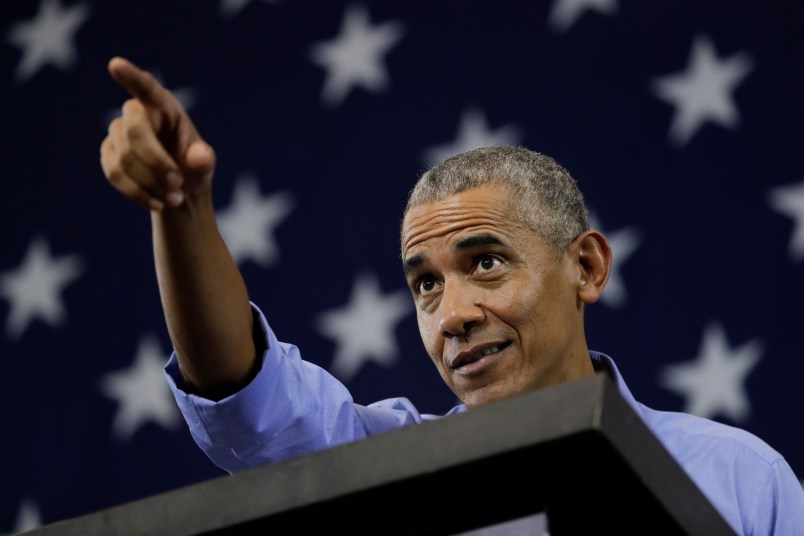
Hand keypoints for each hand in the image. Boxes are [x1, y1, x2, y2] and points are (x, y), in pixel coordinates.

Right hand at [100, 57, 215, 210]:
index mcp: (165, 107)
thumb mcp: (205, 166)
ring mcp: (118, 132)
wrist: (177, 191)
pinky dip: (138, 193)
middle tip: (178, 185)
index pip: (147, 88)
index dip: (131, 77)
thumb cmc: (194, 169)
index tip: (116, 65)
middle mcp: (137, 113)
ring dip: (150, 183)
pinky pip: (114, 174)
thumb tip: (199, 157)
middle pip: (134, 131)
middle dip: (155, 162)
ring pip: (124, 158)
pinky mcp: (108, 153)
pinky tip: (157, 203)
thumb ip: (204, 160)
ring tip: (174, 199)